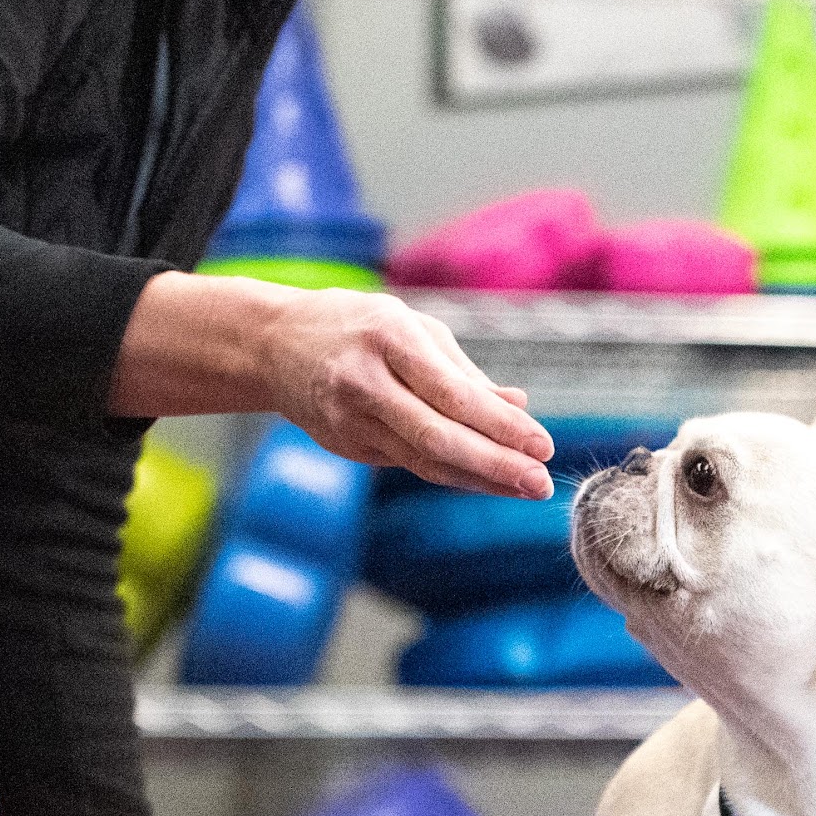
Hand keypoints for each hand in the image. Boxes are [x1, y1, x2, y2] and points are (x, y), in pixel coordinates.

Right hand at [107, 272, 553, 499]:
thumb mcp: (411, 328)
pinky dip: (455, 475)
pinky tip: (489, 482)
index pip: (453, 394)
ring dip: (482, 480)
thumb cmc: (356, 326)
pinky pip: (412, 465)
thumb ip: (464, 372)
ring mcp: (352, 420)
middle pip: (439, 437)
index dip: (501, 426)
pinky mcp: (349, 446)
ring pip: (426, 461)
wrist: (273, 344)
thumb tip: (518, 405)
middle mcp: (365, 381)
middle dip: (496, 466)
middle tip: (541, 483)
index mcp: (387, 338)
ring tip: (526, 488)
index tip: (542, 445)